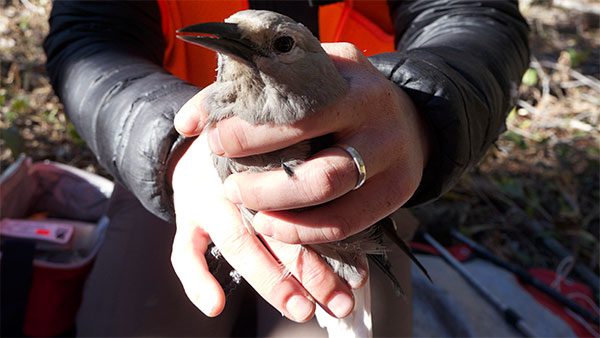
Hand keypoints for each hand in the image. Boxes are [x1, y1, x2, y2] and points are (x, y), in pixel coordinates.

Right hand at [169, 113, 355, 321]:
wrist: (203, 140)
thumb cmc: (257, 154)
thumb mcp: (283, 152)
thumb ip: (311, 180)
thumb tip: (360, 232)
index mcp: (270, 161)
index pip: (302, 203)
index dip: (332, 240)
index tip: (358, 276)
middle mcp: (240, 178)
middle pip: (276, 227)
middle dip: (309, 270)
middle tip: (338, 302)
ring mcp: (208, 198)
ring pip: (238, 242)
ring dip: (270, 280)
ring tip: (301, 309)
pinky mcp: (186, 216)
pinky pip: (185, 252)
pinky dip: (197, 281)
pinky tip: (216, 306)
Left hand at [175, 42, 429, 245]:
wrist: (409, 117)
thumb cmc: (342, 93)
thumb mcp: (308, 75)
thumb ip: (247, 88)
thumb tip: (189, 121)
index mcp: (352, 81)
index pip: (297, 113)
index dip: (250, 134)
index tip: (215, 143)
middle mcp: (378, 119)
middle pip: (319, 170)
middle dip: (266, 187)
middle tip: (231, 188)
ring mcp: (392, 159)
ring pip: (333, 201)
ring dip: (284, 216)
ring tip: (252, 212)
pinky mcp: (398, 192)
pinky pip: (349, 223)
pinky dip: (308, 232)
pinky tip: (277, 226)